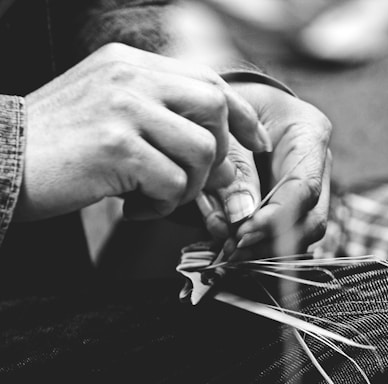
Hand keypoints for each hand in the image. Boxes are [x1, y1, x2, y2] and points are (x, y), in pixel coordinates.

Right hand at [15, 44, 270, 220]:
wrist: (0, 162)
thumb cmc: (56, 148)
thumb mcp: (107, 114)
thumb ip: (157, 120)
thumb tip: (213, 153)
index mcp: (129, 64)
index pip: (207, 79)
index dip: (240, 115)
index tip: (256, 143)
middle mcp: (130, 77)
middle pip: (214, 106)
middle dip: (218, 154)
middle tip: (196, 183)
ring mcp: (123, 108)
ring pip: (200, 149)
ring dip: (187, 187)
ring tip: (155, 197)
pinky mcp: (116, 146)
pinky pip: (173, 182)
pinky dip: (163, 205)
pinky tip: (136, 207)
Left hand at [200, 82, 331, 258]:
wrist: (232, 108)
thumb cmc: (232, 109)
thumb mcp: (229, 127)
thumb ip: (236, 170)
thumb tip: (241, 217)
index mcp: (310, 135)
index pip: (304, 188)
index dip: (275, 218)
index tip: (243, 233)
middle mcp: (317, 167)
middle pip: (311, 221)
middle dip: (271, 242)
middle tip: (233, 248)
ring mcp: (307, 191)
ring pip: (299, 237)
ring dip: (262, 250)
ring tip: (228, 250)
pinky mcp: (290, 208)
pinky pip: (281, 238)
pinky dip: (255, 247)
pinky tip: (229, 245)